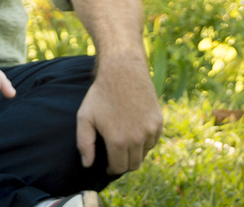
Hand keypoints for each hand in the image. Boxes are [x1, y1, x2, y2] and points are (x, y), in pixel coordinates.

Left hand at [76, 52, 162, 173]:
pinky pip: (153, 141)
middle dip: (123, 163)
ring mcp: (150, 130)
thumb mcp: (84, 117)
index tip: (108, 166)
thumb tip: (87, 165)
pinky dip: (145, 141)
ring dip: (135, 152)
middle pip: (133, 164)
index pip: (118, 168)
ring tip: (124, 141)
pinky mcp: (159, 122)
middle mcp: (137, 139)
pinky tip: (134, 131)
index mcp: (118, 141)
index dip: (111, 169)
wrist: (122, 73)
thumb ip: (84, 143)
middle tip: (116, 156)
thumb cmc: (100, 95)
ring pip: (144, 154)